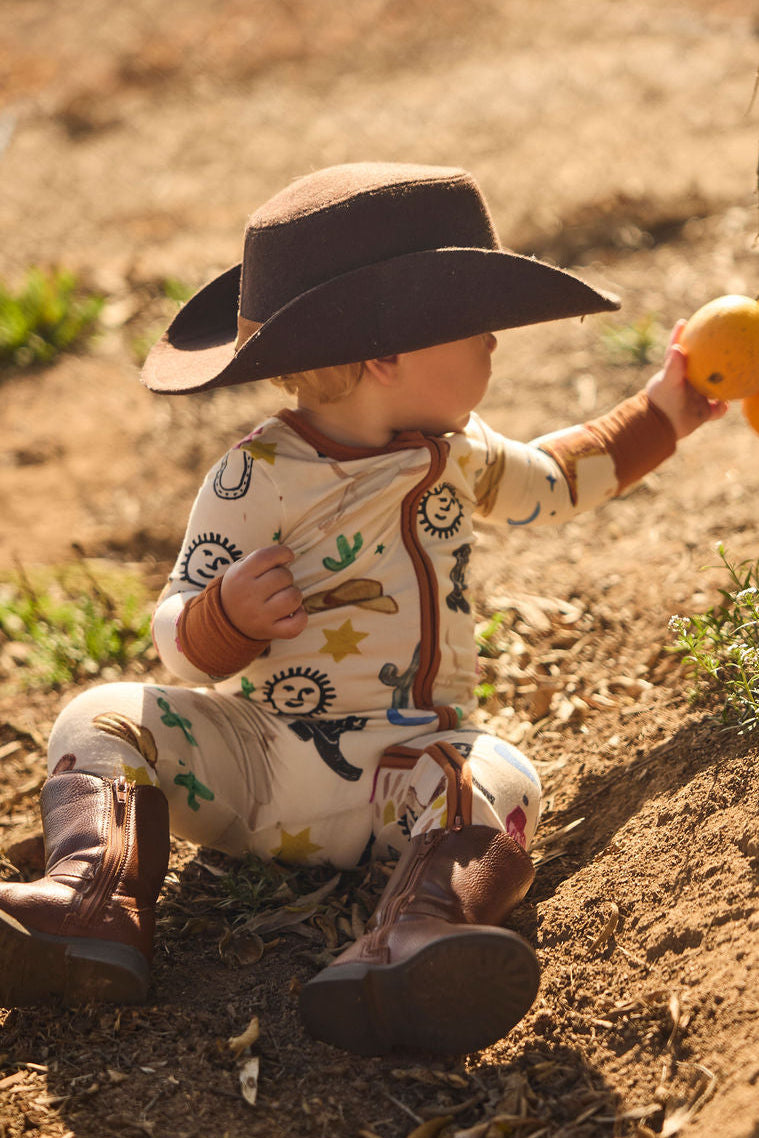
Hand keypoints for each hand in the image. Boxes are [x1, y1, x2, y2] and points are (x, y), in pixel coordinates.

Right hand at [220, 544, 306, 640]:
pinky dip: (301, 616)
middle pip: (284, 576)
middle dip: (286, 576)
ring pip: (293, 598)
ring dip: (295, 594)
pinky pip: (296, 624)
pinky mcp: (269, 631)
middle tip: (278, 583)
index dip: (283, 552)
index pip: (267, 556)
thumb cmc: (243, 587)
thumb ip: (263, 560)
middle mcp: (248, 596)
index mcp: (240, 575)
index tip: (287, 556)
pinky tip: (294, 612)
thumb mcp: (242, 568)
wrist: (228, 619)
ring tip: (285, 596)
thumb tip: (289, 558)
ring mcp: (259, 616)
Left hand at [646, 321, 727, 439]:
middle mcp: (687, 384)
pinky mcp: (702, 413)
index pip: (678, 350)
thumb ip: (674, 366)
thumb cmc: (662, 402)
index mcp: (676, 373)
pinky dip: (722, 407)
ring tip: (734, 374)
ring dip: (723, 383)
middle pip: (702, 367)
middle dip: (710, 358)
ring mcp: (695, 398)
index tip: (684, 322)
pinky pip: (717, 409)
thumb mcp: (668, 383)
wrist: (662, 428)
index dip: (680, 336)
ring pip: (713, 388)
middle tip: (721, 344)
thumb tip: (679, 347)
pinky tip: (726, 404)